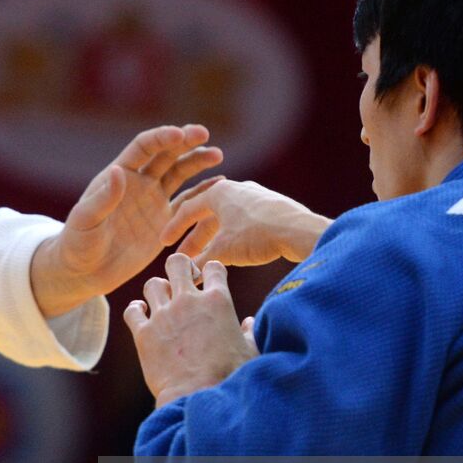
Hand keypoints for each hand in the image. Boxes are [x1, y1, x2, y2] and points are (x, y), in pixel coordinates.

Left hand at [31, 124, 221, 316]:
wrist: (86, 272)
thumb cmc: (78, 244)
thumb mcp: (86, 221)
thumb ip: (103, 198)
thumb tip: (118, 171)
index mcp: (120, 175)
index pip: (144, 147)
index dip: (161, 138)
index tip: (179, 134)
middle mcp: (139, 183)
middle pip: (166, 155)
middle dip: (184, 143)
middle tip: (204, 134)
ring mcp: (153, 201)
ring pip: (180, 174)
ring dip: (197, 162)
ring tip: (217, 155)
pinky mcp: (165, 223)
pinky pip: (188, 203)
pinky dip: (203, 192)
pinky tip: (220, 184)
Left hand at [123, 254, 258, 406]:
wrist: (199, 397)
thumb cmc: (230, 377)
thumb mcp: (248, 352)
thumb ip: (249, 332)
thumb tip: (249, 323)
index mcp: (218, 301)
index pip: (213, 267)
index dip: (212, 271)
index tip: (210, 282)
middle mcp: (188, 301)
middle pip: (176, 263)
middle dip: (180, 268)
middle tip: (184, 283)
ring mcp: (163, 316)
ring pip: (152, 284)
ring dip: (158, 290)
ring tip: (163, 302)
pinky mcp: (143, 334)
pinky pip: (131, 311)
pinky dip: (135, 310)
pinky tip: (141, 314)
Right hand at [161, 179, 330, 268]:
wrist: (299, 230)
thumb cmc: (257, 235)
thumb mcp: (223, 250)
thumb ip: (201, 261)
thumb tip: (188, 274)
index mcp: (218, 192)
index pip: (187, 210)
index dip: (174, 229)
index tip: (163, 244)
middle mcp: (235, 188)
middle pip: (207, 216)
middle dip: (195, 239)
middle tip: (185, 258)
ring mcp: (255, 196)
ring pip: (226, 219)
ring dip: (214, 239)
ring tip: (208, 258)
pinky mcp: (271, 207)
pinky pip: (243, 221)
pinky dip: (232, 236)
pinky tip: (233, 252)